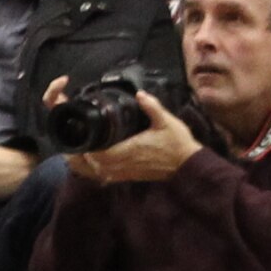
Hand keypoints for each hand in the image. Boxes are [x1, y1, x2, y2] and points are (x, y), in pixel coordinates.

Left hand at [68, 91, 204, 187]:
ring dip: (93, 162)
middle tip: (81, 139)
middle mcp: (128, 163)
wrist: (189, 165)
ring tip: (87, 147)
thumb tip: (140, 94)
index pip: (102, 154)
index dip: (89, 148)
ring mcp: (130, 172)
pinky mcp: (133, 176)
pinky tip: (100, 157)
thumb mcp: (167, 121)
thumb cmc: (178, 143)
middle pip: (97, 164)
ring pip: (103, 172)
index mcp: (132, 150)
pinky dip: (102, 168)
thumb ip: (152, 107)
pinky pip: (111, 176)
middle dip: (86, 154)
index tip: (84, 135)